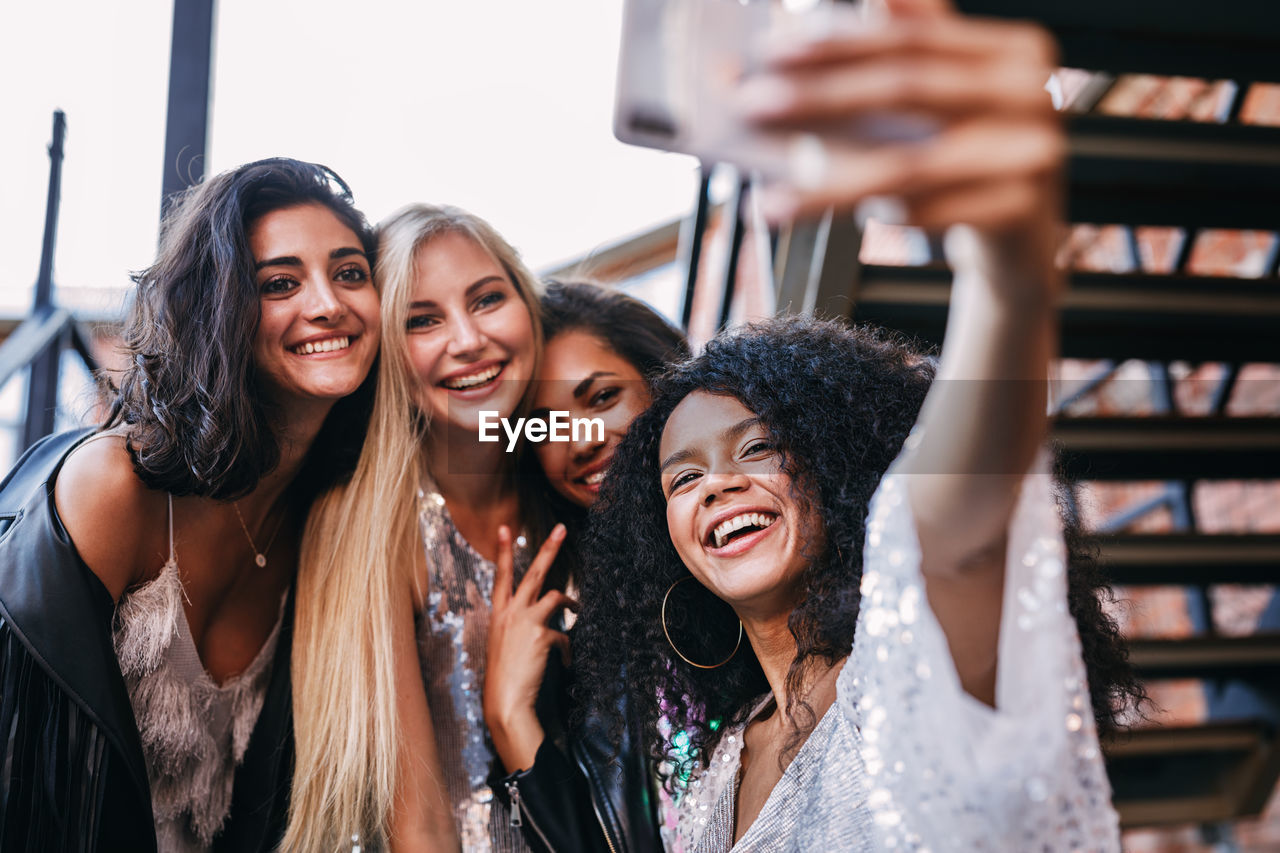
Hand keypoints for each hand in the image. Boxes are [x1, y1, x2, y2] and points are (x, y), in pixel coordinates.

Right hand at [483, 524, 573, 773]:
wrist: (504, 702)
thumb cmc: (504, 676)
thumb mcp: (504, 643)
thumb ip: (518, 625)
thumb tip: (542, 616)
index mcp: (499, 614)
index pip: (500, 576)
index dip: (502, 551)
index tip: (505, 528)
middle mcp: (510, 613)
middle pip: (532, 573)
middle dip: (549, 548)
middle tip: (562, 528)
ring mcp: (525, 622)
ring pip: (555, 597)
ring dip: (570, 603)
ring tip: (577, 610)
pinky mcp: (540, 636)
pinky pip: (563, 636)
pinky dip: (566, 650)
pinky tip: (564, 663)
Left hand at [740, 0, 1063, 247]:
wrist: (1020, 245)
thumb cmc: (969, 164)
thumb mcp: (942, 104)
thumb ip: (904, 51)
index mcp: (1012, 50)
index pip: (910, 39)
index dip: (838, 43)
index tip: (769, 52)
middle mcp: (1033, 93)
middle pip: (907, 88)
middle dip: (820, 97)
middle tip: (750, 106)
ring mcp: (1034, 154)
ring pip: (909, 166)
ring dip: (828, 185)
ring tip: (770, 203)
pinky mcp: (1021, 213)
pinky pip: (929, 216)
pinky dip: (876, 218)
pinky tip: (830, 220)